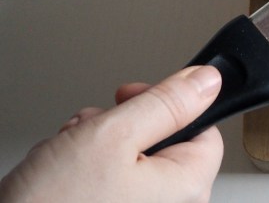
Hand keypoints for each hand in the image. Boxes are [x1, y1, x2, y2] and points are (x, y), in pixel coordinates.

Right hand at [0, 66, 223, 202]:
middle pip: (164, 140)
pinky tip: (60, 171)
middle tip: (94, 128)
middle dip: (122, 124)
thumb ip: (166, 103)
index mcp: (187, 187)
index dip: (172, 104)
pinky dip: (83, 167)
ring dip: (96, 143)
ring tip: (69, 154)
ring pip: (131, 157)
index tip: (139, 96)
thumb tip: (207, 81)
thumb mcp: (113, 135)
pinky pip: (110, 181)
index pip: (205, 128)